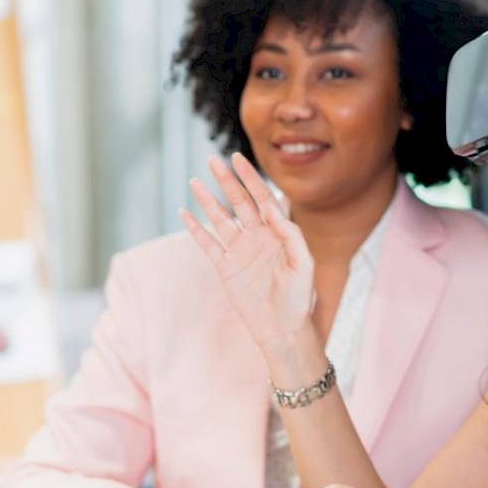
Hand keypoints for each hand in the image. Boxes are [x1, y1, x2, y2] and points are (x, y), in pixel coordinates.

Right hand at [181, 153, 316, 353]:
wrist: (282, 328)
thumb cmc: (298, 298)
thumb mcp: (303, 264)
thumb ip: (291, 234)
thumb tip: (271, 206)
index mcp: (277, 232)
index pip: (262, 197)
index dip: (250, 178)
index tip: (238, 159)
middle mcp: (257, 237)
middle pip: (238, 202)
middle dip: (226, 180)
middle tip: (213, 160)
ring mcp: (239, 251)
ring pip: (220, 218)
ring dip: (207, 200)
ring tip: (195, 181)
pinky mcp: (225, 267)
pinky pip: (207, 244)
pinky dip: (195, 229)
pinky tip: (184, 213)